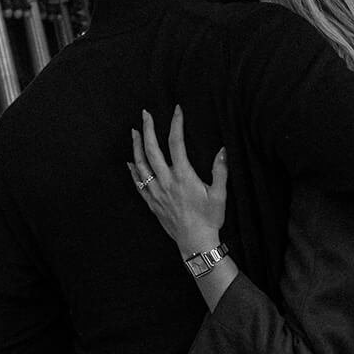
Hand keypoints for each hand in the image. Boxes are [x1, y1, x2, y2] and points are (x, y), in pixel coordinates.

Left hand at [129, 106, 227, 255]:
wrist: (195, 242)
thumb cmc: (210, 218)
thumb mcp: (219, 194)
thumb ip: (220, 170)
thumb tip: (222, 150)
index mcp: (183, 176)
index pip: (176, 143)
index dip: (176, 124)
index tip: (177, 110)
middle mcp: (166, 181)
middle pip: (152, 150)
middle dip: (147, 129)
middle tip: (145, 114)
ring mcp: (156, 192)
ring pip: (141, 165)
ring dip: (136, 147)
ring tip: (133, 132)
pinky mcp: (152, 203)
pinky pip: (138, 184)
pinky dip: (133, 172)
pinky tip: (130, 163)